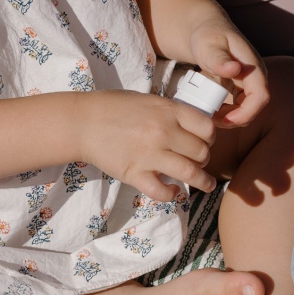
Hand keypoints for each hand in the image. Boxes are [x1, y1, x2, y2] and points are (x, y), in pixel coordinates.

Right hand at [77, 90, 218, 201]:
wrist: (82, 122)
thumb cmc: (113, 107)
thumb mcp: (148, 100)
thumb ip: (170, 112)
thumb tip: (193, 125)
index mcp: (167, 110)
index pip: (207, 127)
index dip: (211, 137)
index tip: (207, 141)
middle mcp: (162, 132)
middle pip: (201, 152)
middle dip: (204, 159)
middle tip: (200, 162)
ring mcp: (149, 154)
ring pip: (190, 173)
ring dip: (203, 182)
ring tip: (208, 185)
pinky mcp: (135, 174)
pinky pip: (162, 191)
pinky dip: (171, 195)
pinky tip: (174, 191)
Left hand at [186, 22, 269, 127]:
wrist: (205, 28)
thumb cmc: (207, 34)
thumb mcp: (209, 45)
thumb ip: (219, 59)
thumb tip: (235, 69)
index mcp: (253, 67)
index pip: (260, 97)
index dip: (246, 113)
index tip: (225, 120)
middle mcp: (255, 77)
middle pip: (253, 108)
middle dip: (234, 119)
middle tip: (210, 120)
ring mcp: (248, 83)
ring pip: (245, 110)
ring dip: (229, 118)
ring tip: (207, 115)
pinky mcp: (240, 88)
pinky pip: (237, 107)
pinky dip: (224, 113)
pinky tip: (209, 110)